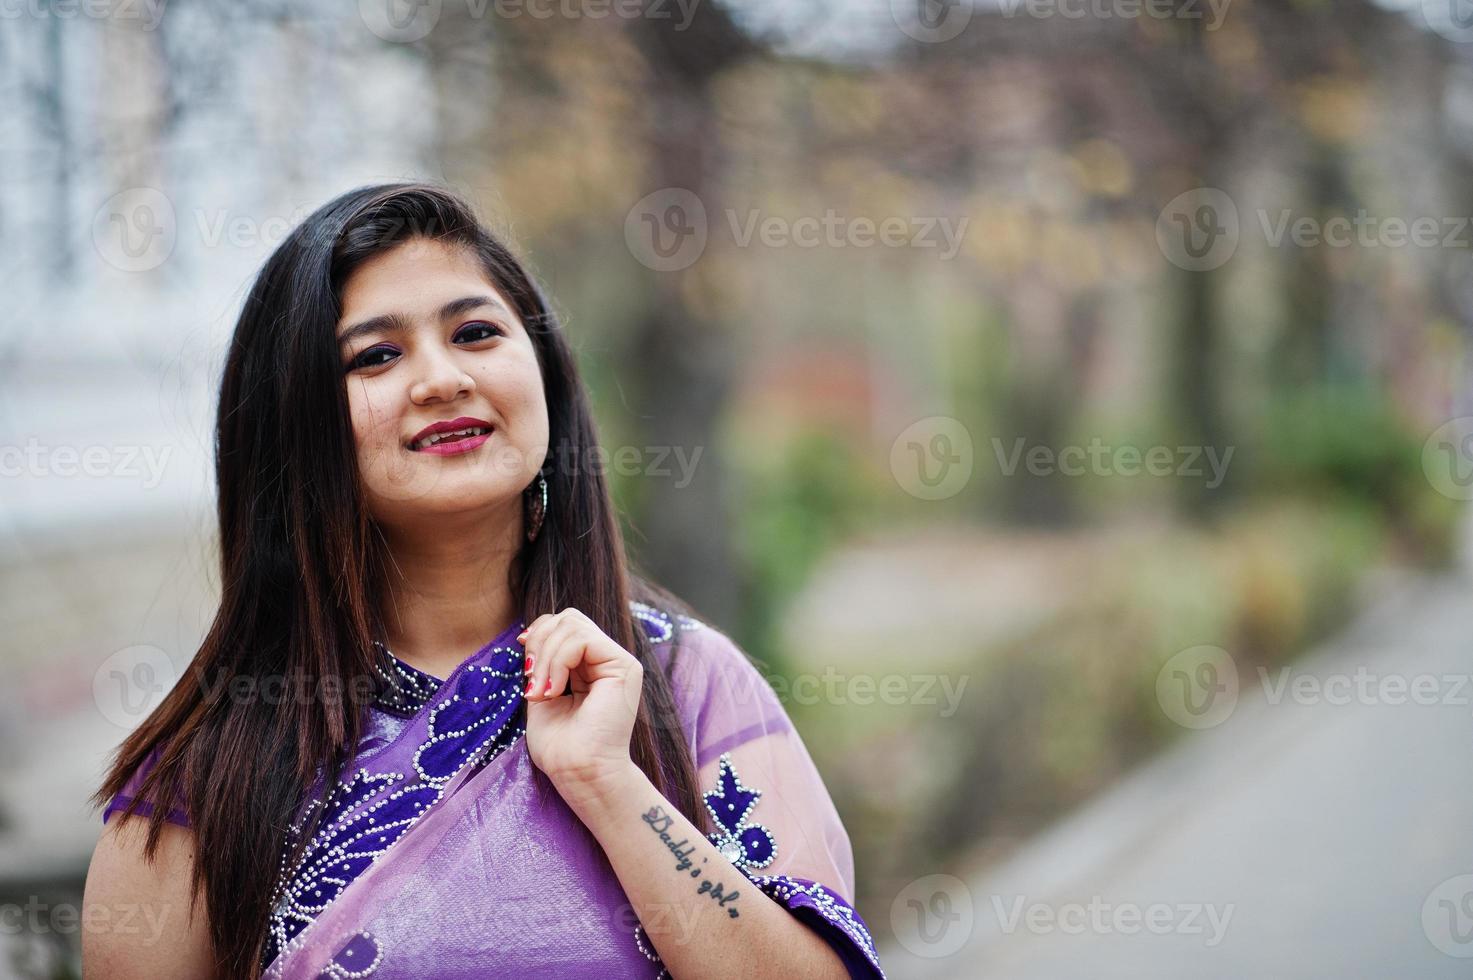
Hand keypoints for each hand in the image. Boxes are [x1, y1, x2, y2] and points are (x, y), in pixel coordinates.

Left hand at [520, 607, 643, 793]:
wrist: (580, 774)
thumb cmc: (560, 746)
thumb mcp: (542, 694)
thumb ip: (542, 663)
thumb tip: (529, 635)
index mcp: (591, 667)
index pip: (565, 625)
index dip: (540, 633)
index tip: (524, 663)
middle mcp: (608, 661)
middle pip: (569, 618)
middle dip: (540, 642)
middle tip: (531, 679)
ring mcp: (619, 661)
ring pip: (573, 625)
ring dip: (546, 657)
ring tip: (542, 691)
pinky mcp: (625, 666)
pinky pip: (582, 640)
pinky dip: (558, 661)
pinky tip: (555, 690)